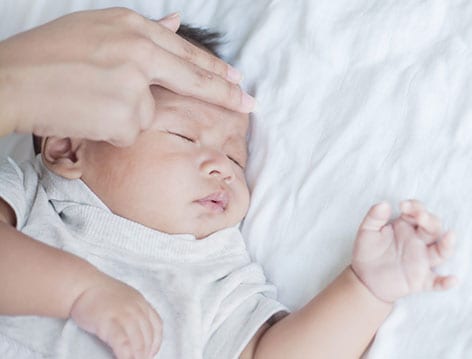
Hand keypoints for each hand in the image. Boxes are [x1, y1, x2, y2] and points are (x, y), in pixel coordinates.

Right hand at [0, 7, 253, 144]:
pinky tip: (86, 115)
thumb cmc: (42, 56)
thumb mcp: (93, 30)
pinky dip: (112, 131)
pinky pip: (132, 131)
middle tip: (249, 103)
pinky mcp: (128, 112)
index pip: (183, 49)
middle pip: (192, 76)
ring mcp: (135, 81)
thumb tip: (177, 21)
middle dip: (224, 93)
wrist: (8, 81)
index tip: (235, 78)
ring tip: (87, 101)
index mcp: (130, 24)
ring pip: (151, 111)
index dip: (211, 67)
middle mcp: (139, 49)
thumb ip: (139, 32)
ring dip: (125, 115)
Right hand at [70, 276, 161, 358]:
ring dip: (138, 356)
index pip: (156, 325)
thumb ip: (133, 311)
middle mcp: (136, 308)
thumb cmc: (98, 294)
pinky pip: (123, 343)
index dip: (156, 342)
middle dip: (146, 352)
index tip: (151, 352)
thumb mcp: (124, 298)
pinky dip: (126, 355)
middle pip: (148, 335)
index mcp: (141, 302)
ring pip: (138, 341)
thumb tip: (137, 331)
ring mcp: (124, 315)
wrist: (80, 286)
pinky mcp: (110, 322)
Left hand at [351, 200, 456, 302]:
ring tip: (450, 236)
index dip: (414, 207)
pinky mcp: (421, 280)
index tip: (403, 206)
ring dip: (447, 245)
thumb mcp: (366, 232)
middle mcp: (419, 241)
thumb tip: (384, 204)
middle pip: (433, 228)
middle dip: (430, 221)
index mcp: (407, 226)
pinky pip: (436, 282)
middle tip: (421, 217)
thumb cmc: (368, 252)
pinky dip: (445, 282)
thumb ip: (374, 217)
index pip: (418, 212)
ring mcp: (422, 260)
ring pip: (440, 252)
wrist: (365, 279)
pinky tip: (452, 280)